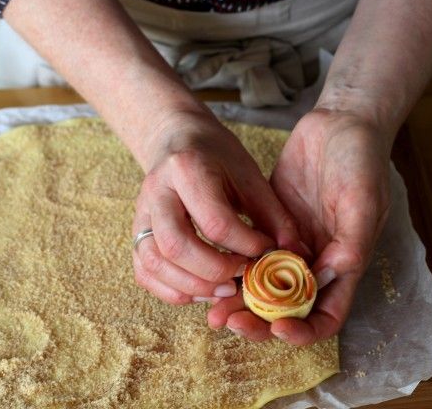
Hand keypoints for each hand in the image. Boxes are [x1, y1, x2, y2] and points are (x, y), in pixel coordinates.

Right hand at [132, 109, 304, 304]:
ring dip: (192, 285)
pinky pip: (144, 271)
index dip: (246, 245)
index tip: (267, 252)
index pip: (215, 221)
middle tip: (242, 279)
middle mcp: (156, 191)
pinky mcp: (135, 232)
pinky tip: (201, 291)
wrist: (179, 141)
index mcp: (187, 168)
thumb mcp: (251, 177)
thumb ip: (273, 215)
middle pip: (176, 245)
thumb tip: (296, 255)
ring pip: (154, 263)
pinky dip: (171, 290)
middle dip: (214, 271)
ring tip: (225, 289)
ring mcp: (140, 213)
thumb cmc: (220, 158)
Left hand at [208, 109, 391, 343]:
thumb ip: (350, 243)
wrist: (339, 123)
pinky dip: (233, 267)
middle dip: (260, 320)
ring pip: (263, 286)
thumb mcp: (363, 201)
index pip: (326, 314)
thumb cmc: (361, 161)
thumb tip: (324, 280)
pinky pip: (249, 255)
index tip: (278, 329)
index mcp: (343, 264)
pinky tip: (212, 271)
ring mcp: (291, 244)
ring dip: (240, 300)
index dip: (305, 331)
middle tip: (230, 321)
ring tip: (213, 309)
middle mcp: (316, 261)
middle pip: (287, 308)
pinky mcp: (270, 225)